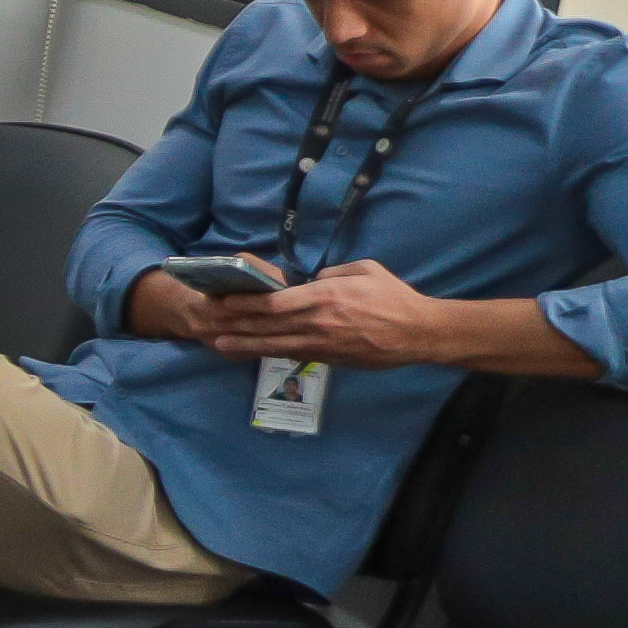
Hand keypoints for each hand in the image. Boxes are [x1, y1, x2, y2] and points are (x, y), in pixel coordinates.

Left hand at [216, 258, 462, 366]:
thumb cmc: (393, 297)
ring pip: (275, 345)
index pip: (274, 302)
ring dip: (245, 345)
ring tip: (220, 345)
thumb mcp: (364, 270)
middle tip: (210, 324)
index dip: (246, 303)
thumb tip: (311, 279)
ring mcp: (321, 343)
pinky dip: (271, 353)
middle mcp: (317, 322)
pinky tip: (255, 352)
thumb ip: (333, 272)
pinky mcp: (328, 358)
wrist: (417, 333)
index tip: (225, 300)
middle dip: (236, 325)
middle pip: (267, 326)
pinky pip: (293, 354)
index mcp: (324, 296)